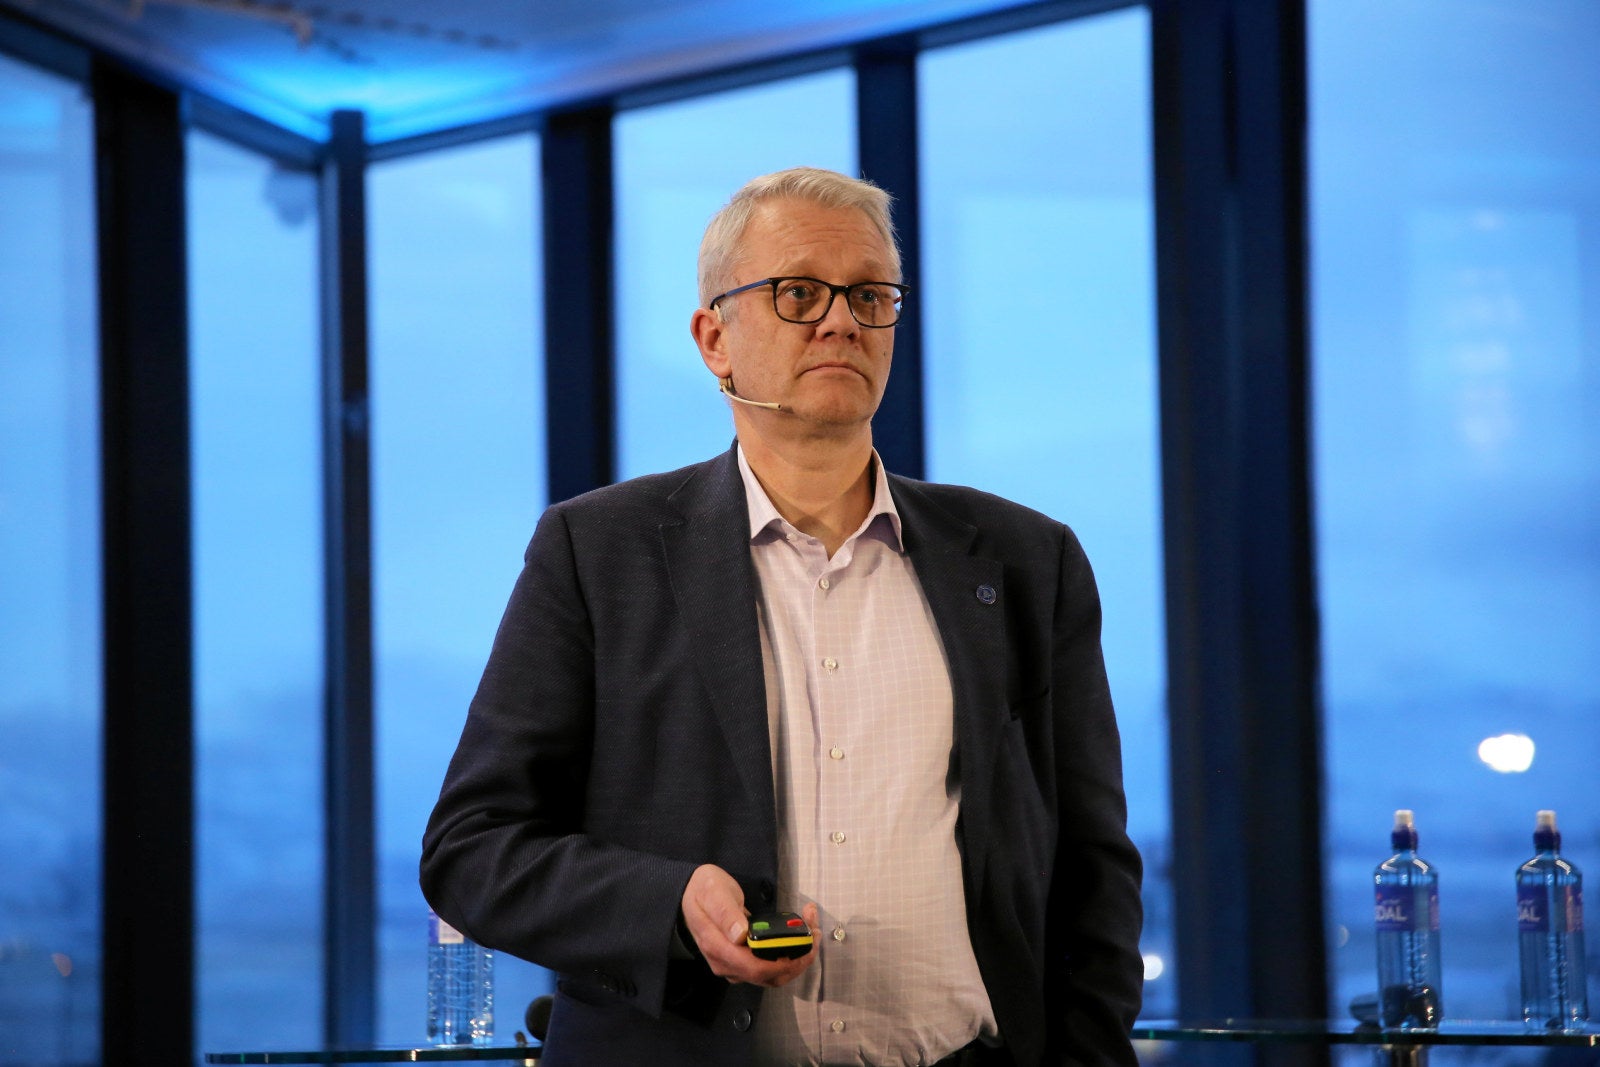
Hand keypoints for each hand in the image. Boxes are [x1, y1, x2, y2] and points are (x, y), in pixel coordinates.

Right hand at [679, 864, 818, 986]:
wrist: (689, 893)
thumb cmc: (703, 890)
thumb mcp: (714, 892)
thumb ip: (726, 913)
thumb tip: (740, 935)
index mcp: (718, 947)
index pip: (756, 969)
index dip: (785, 961)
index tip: (805, 940)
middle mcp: (726, 964)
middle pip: (769, 976)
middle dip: (798, 958)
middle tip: (815, 931)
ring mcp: (734, 966)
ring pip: (772, 976)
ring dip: (796, 959)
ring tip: (811, 931)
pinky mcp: (741, 962)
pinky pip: (769, 968)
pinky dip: (787, 956)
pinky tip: (796, 937)